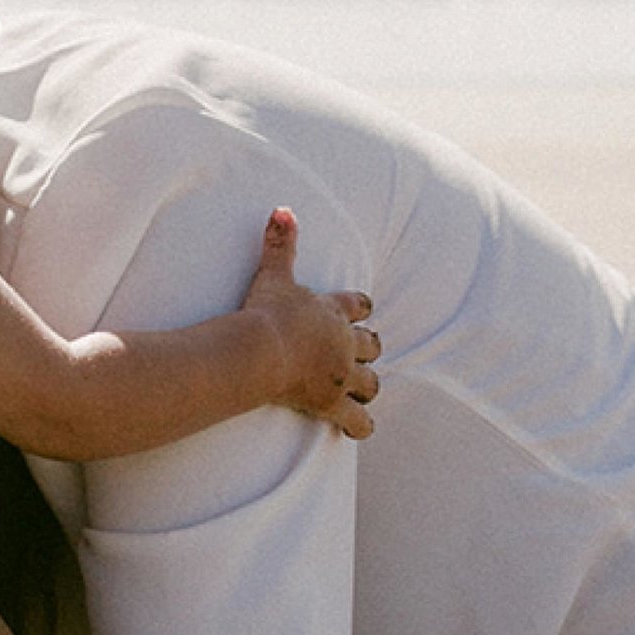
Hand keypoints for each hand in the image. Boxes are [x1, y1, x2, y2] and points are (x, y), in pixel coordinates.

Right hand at [247, 209, 381, 437]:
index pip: (359, 306)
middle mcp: (345, 344)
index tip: (363, 310)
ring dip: (368, 385)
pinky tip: (356, 427)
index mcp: (333, 313)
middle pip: (372, 346)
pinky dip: (360, 425)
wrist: (263, 348)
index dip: (362, 308)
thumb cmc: (267, 310)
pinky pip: (359, 421)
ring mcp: (341, 376)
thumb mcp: (273, 273)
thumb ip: (279, 242)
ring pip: (371, 384)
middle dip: (369, 348)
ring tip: (362, 389)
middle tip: (362, 352)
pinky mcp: (333, 404)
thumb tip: (283, 208)